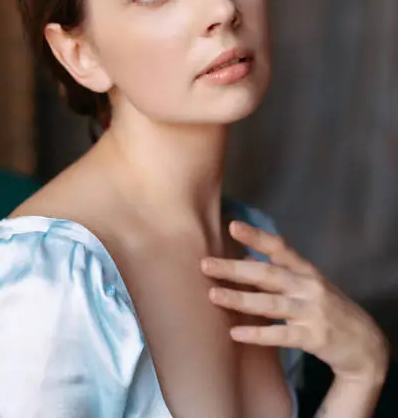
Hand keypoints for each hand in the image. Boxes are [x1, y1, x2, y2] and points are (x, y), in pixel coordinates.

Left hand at [201, 221, 388, 383]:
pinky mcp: (314, 337)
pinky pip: (281, 335)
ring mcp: (312, 311)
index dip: (256, 237)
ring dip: (240, 299)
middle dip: (234, 269)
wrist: (365, 344)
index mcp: (306, 270)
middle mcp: (308, 286)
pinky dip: (257, 334)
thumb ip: (281, 273)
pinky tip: (235, 333)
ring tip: (213, 295)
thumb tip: (245, 261)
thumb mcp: (309, 285)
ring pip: (270, 304)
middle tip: (205, 264)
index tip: (233, 226)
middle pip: (267, 274)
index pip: (279, 248)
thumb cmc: (329, 309)